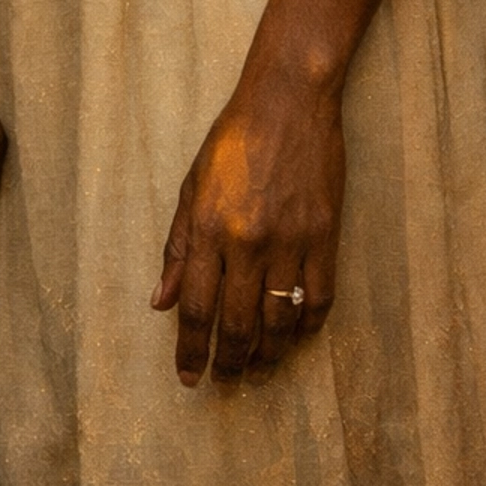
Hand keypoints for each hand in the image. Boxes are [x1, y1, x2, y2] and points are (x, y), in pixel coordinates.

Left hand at [151, 69, 343, 384]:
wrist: (288, 103)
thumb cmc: (233, 140)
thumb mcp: (192, 187)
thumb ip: (178, 248)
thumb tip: (161, 302)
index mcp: (208, 228)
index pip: (196, 309)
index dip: (191, 351)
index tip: (189, 379)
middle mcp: (247, 241)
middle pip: (237, 324)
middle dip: (229, 363)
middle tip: (225, 382)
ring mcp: (290, 240)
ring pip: (280, 321)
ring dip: (268, 354)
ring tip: (258, 369)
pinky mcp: (324, 236)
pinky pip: (318, 298)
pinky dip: (307, 327)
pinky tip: (296, 338)